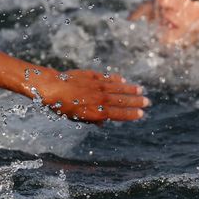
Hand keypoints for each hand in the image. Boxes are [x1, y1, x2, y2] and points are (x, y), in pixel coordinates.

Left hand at [32, 68, 148, 122]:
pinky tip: (122, 79)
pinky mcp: (90, 75)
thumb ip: (91, 119)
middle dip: (135, 101)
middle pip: (121, 100)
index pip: (118, 113)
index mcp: (96, 111)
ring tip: (140, 89)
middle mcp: (99, 98)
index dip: (130, 114)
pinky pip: (106, 77)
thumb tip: (103, 122)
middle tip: (147, 101)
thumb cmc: (60, 106)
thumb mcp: (75, 118)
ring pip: (116, 87)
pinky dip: (115, 78)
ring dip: (129, 88)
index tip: (141, 113)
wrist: (50, 87)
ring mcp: (96, 85)